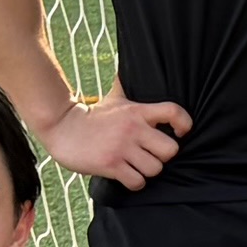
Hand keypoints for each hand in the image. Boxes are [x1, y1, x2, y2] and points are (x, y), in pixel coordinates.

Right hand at [44, 93, 191, 187]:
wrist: (62, 128)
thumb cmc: (92, 115)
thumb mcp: (114, 98)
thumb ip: (128, 87)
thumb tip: (132, 63)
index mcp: (137, 111)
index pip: (174, 112)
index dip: (184, 123)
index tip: (180, 132)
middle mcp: (133, 129)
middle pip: (170, 150)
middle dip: (163, 156)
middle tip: (152, 155)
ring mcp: (122, 148)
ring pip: (155, 169)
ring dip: (148, 171)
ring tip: (137, 166)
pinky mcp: (110, 165)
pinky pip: (137, 182)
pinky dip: (135, 182)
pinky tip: (128, 176)